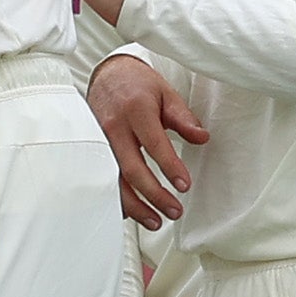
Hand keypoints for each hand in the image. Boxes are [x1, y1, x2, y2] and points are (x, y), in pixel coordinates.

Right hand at [89, 53, 205, 229]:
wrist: (107, 74)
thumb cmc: (138, 84)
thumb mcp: (166, 94)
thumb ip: (183, 118)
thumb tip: (202, 138)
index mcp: (136, 110)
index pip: (154, 144)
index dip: (170, 167)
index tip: (184, 186)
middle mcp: (113, 128)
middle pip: (132, 170)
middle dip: (154, 195)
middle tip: (175, 211)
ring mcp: (99, 141)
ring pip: (114, 181)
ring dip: (136, 206)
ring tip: (156, 222)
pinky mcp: (93, 151)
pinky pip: (103, 180)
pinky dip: (118, 200)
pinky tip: (133, 213)